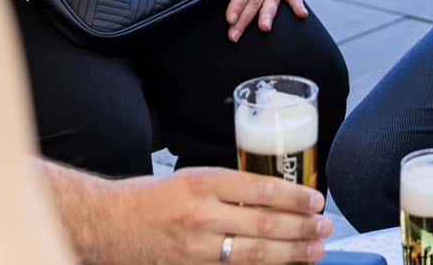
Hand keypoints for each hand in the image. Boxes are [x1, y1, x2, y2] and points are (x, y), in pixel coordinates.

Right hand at [78, 166, 330, 264]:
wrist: (106, 224)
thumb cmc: (149, 198)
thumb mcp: (190, 178)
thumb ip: (227, 189)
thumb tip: (272, 199)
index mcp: (204, 182)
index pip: (262, 190)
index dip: (295, 197)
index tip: (317, 200)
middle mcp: (203, 214)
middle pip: (265, 224)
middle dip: (302, 227)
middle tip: (325, 227)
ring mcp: (196, 247)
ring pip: (255, 253)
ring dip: (291, 253)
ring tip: (314, 250)